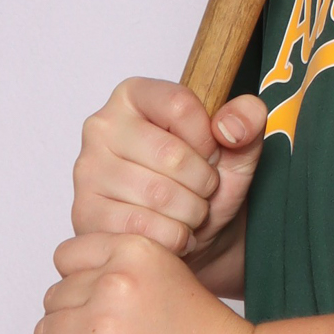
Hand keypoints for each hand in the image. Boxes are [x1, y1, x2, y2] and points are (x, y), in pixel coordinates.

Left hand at [33, 232, 257, 333]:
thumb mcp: (171, 277)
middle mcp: (116, 283)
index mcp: (136, 251)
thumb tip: (73, 286)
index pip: (67, 257)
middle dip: (72, 321)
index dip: (79, 283)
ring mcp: (104, 329)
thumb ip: (126, 272)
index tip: (98, 305)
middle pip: (54, 299)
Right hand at [72, 77, 267, 265]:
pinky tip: (174, 232)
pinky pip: (142, 229)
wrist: (192, 236)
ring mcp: (88, 170)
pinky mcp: (86, 213)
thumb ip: (247, 121)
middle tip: (202, 191)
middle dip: (203, 183)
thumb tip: (231, 126)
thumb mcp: (238, 148)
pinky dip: (173, 237)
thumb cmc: (204, 183)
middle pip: (171, 155)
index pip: (180, 105)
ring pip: (158, 196)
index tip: (209, 154)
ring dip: (191, 213)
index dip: (208, 138)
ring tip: (189, 212)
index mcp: (134, 95)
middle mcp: (102, 126)